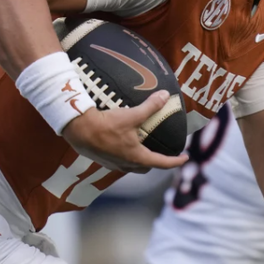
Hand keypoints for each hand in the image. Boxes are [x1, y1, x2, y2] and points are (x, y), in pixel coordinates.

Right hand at [61, 90, 188, 172]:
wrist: (78, 130)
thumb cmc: (106, 126)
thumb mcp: (131, 115)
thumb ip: (150, 107)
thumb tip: (166, 96)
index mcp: (136, 157)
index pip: (162, 163)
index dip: (176, 161)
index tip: (185, 158)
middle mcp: (126, 164)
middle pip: (146, 167)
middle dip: (156, 161)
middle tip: (161, 152)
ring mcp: (112, 164)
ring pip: (131, 166)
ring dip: (139, 159)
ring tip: (142, 147)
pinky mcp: (102, 159)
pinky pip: (118, 161)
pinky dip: (125, 155)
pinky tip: (121, 144)